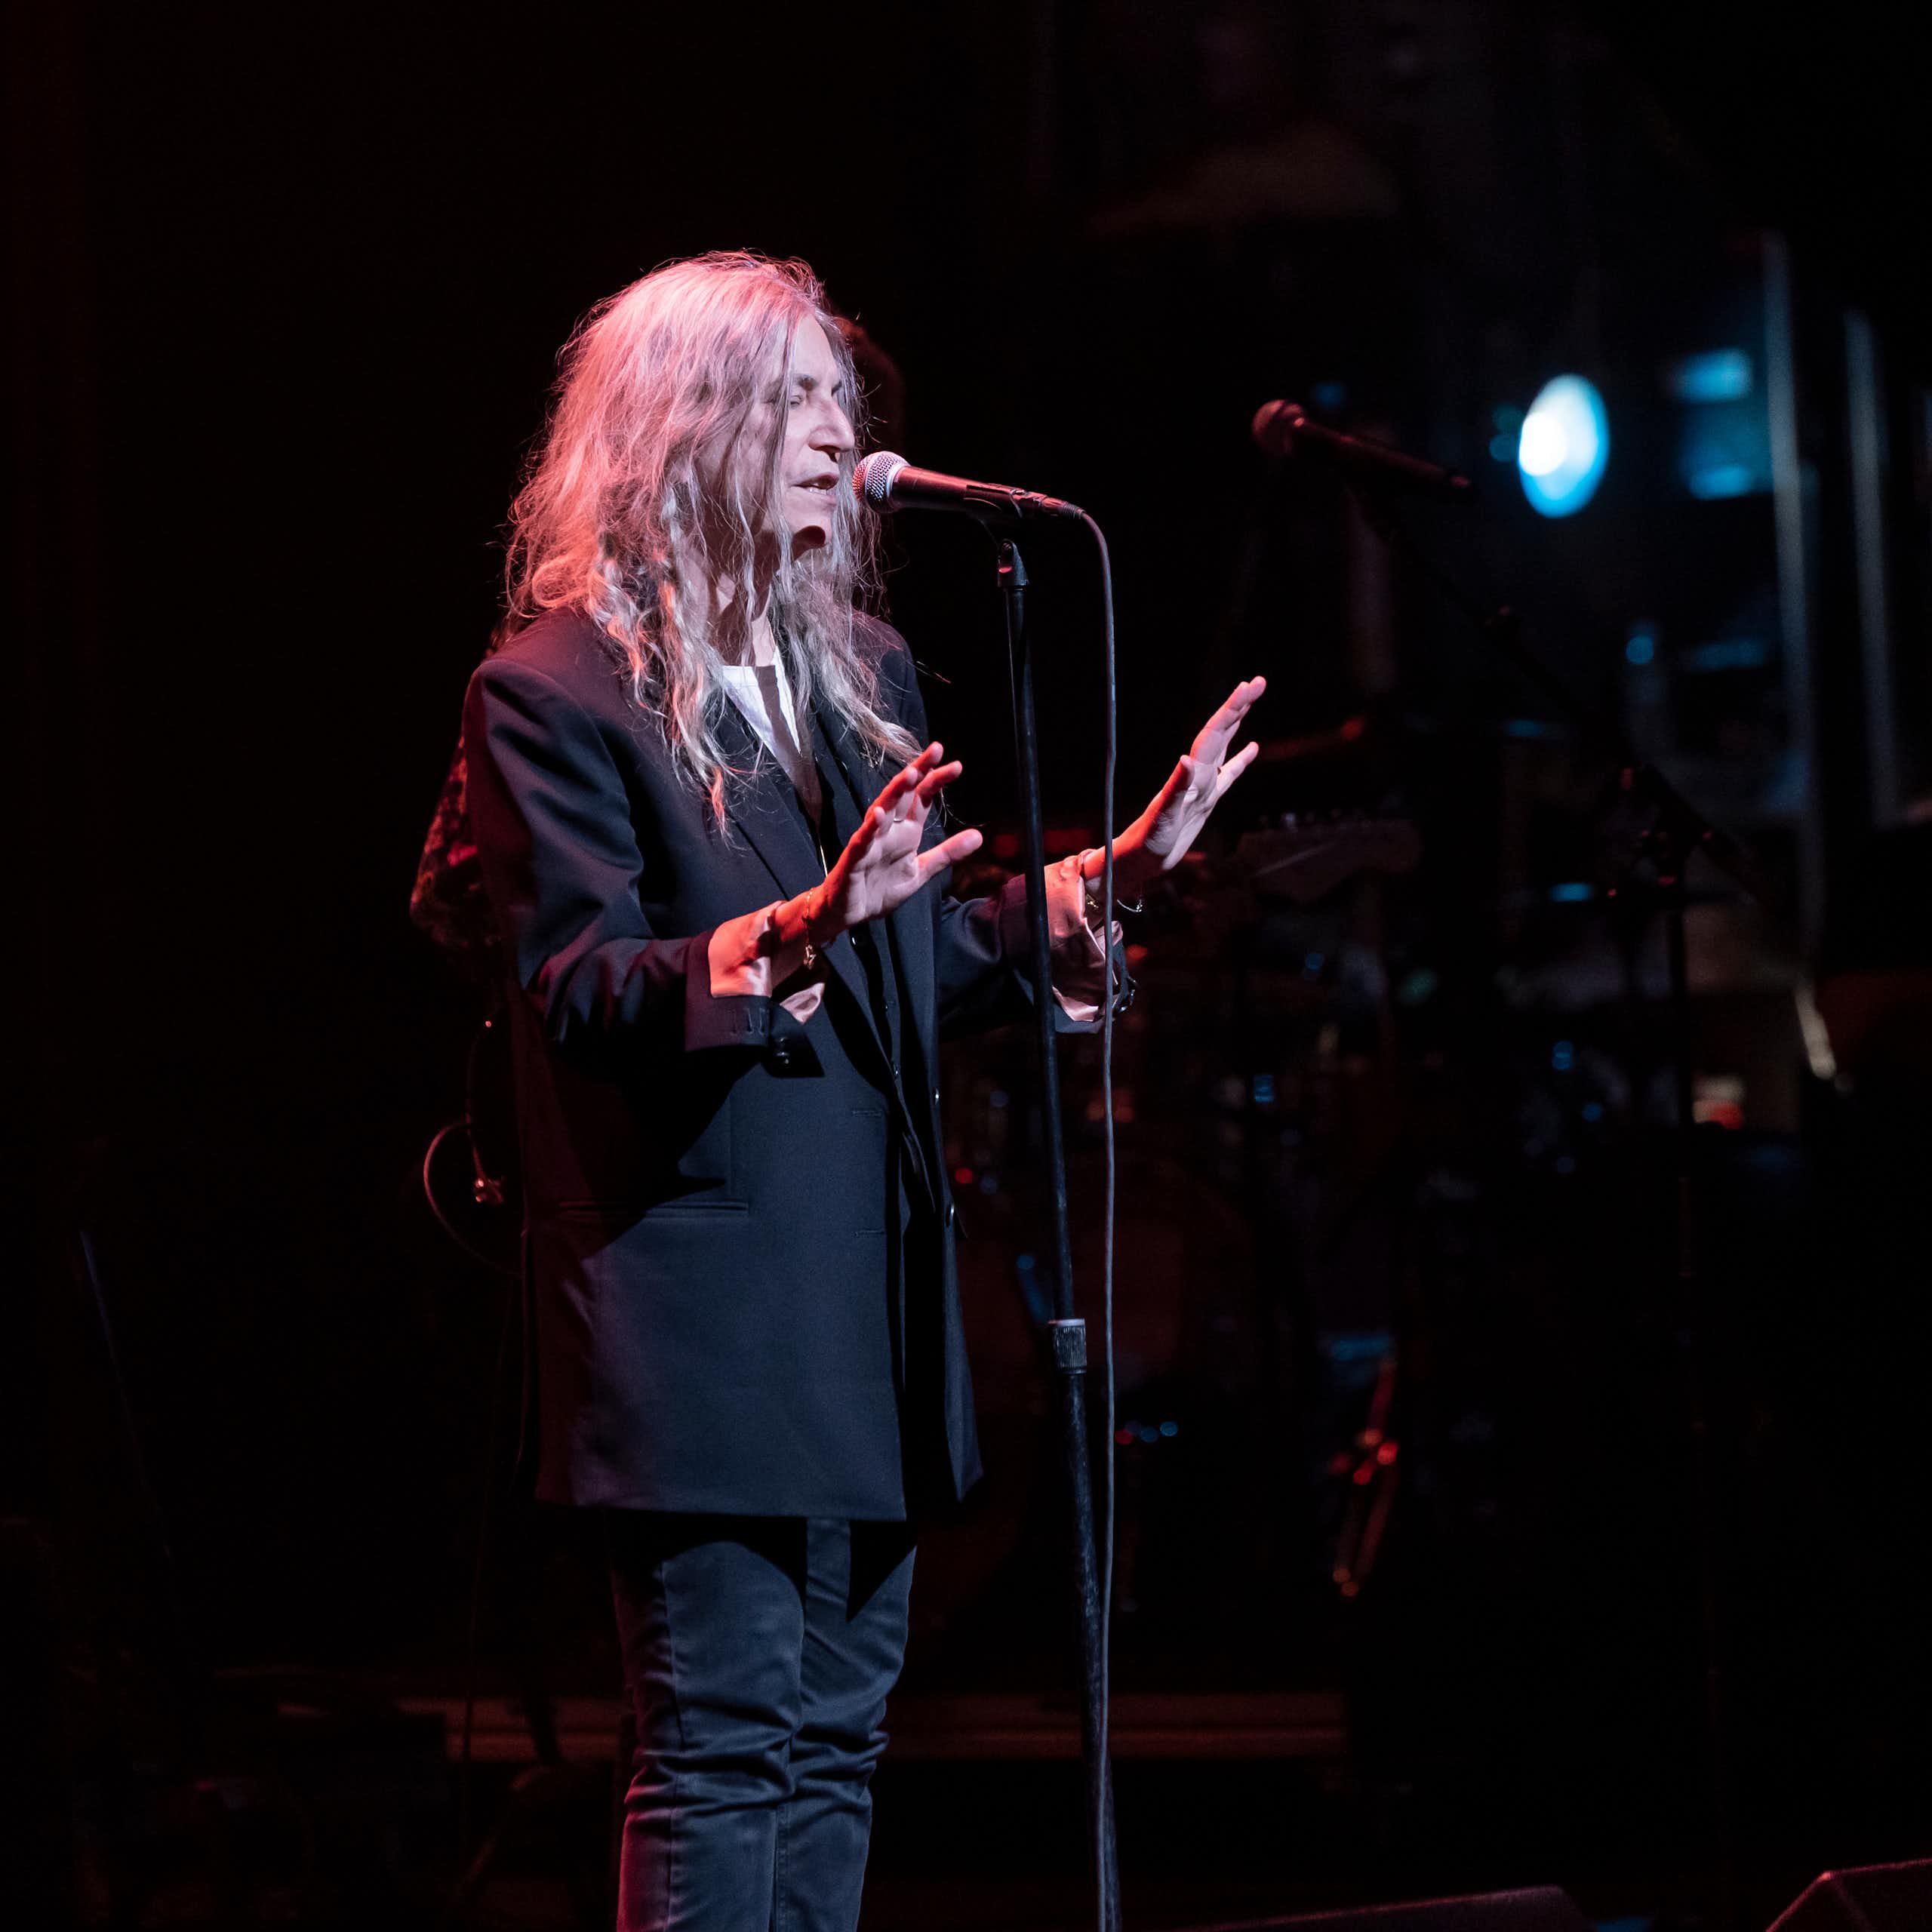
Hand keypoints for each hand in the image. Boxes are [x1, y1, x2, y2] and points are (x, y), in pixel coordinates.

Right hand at [819, 742, 982, 935]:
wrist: (849, 914)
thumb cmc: (880, 888)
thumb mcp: (921, 871)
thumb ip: (947, 853)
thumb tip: (979, 835)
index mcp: (905, 832)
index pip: (922, 799)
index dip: (936, 781)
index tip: (956, 765)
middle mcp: (888, 830)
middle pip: (903, 794)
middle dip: (918, 771)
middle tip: (936, 749)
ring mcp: (870, 842)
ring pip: (882, 810)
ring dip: (895, 792)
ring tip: (911, 774)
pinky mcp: (854, 859)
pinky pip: (862, 841)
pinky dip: (870, 828)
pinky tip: (878, 814)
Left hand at [1100, 676, 1265, 892]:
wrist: (1140, 859)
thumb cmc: (1148, 840)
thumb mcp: (1163, 816)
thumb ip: (1176, 788)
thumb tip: (1187, 759)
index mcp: (1191, 774)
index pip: (1214, 733)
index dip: (1232, 709)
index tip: (1248, 686)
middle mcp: (1197, 774)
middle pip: (1221, 731)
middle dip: (1239, 706)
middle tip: (1259, 681)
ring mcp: (1203, 785)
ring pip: (1225, 746)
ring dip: (1238, 723)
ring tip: (1252, 700)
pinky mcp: (1206, 800)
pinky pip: (1228, 774)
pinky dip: (1241, 760)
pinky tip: (1252, 748)